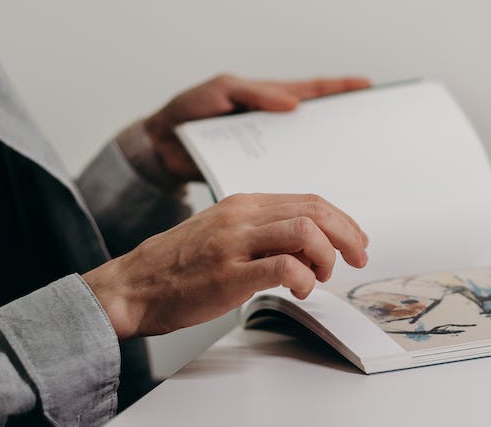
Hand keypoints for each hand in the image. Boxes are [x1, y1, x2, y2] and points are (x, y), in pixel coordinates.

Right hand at [82, 193, 368, 339]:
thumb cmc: (177, 266)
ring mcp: (234, 243)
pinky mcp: (228, 275)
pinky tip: (300, 290)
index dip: (342, 221)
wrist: (132, 286)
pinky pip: (283, 267)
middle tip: (358, 258)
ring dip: (325, 257)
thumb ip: (263, 232)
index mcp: (243, 204)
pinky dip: (304, 279)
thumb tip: (310, 245)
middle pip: (314, 211)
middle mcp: (241, 216)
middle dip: (347, 235)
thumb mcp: (223, 233)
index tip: (356, 241)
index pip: (308, 200)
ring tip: (320, 277)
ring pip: (305, 233)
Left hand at [141, 74, 371, 182]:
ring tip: (352, 179)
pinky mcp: (256, 174)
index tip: (368, 86)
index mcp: (269, 99)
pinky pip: (285, 181)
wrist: (161, 148)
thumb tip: (292, 102)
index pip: (312, 91)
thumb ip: (255, 94)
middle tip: (371, 147)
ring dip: (326, 169)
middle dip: (345, 136)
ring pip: (305, 157)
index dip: (340, 88)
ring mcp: (267, 149)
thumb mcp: (220, 92)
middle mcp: (274, 124)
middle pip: (318, 128)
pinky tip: (317, 207)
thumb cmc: (188, 111)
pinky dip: (301, 193)